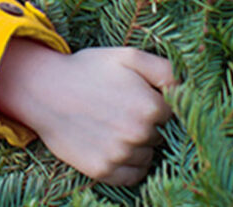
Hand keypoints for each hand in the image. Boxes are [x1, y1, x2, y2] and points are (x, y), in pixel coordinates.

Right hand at [0, 38, 175, 185]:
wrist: (44, 89)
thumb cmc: (88, 69)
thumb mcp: (128, 57)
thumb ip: (165, 70)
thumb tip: (188, 88)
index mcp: (150, 107)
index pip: (173, 114)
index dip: (157, 104)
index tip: (140, 97)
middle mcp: (138, 135)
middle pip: (160, 136)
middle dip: (148, 124)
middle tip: (122, 109)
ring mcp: (120, 155)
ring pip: (148, 157)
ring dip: (138, 145)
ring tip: (114, 125)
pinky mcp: (102, 170)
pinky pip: (132, 177)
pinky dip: (128, 165)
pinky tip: (113, 146)